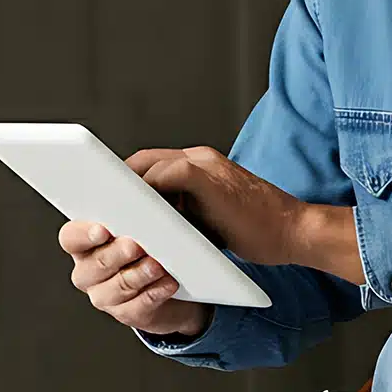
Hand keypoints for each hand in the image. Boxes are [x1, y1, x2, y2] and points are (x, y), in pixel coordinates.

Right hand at [58, 220, 209, 338]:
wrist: (173, 282)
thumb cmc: (150, 244)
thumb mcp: (141, 222)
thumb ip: (133, 209)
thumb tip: (143, 191)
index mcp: (85, 244)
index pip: (71, 237)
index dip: (84, 235)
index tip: (103, 230)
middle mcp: (88, 271)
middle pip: (96, 264)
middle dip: (117, 254)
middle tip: (136, 245)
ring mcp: (105, 296)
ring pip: (117, 287)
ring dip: (139, 275)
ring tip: (158, 265)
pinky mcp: (127, 314)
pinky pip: (138, 307)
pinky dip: (154, 293)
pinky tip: (168, 282)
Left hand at [126, 146, 364, 283]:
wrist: (294, 231)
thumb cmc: (255, 232)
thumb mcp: (209, 222)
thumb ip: (181, 215)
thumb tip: (145, 230)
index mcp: (199, 167)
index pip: (149, 166)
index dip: (126, 184)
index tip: (106, 205)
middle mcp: (199, 158)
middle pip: (142, 162)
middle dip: (117, 186)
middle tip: (97, 209)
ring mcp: (204, 164)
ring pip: (148, 166)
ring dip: (125, 191)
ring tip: (108, 214)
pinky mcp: (209, 175)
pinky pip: (164, 176)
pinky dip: (144, 193)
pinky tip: (133, 215)